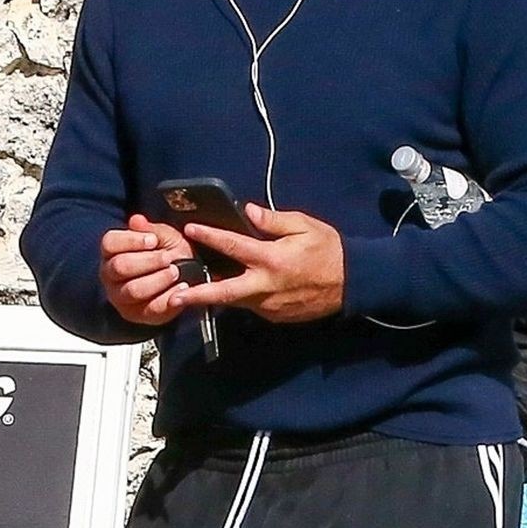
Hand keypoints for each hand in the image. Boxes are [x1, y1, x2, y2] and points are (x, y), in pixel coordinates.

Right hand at [100, 213, 192, 327]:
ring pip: (133, 290)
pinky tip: (181, 289)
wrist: (181, 277)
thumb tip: (137, 220)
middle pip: (120, 267)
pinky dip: (168, 299)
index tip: (153, 240)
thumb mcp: (163, 236)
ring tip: (175, 272)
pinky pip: (151, 309)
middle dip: (147, 261)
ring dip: (157, 280)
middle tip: (167, 258)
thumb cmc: (166, 253)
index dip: (132, 240)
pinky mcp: (138, 314)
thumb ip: (151, 229)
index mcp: (111, 251)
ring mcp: (121, 297)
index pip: (110, 243)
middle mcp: (110, 275)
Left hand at [171, 204, 345, 323]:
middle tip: (173, 296)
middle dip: (196, 294)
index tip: (189, 230)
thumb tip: (249, 212)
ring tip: (191, 293)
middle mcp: (266, 286)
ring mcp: (269, 305)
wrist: (353, 283)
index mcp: (271, 259)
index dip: (209, 236)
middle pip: (223, 292)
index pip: (233, 246)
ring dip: (214, 297)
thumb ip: (273, 220)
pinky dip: (241, 298)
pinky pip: (252, 305)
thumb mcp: (304, 226)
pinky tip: (235, 290)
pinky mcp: (275, 316)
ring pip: (235, 301)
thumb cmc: (329, 250)